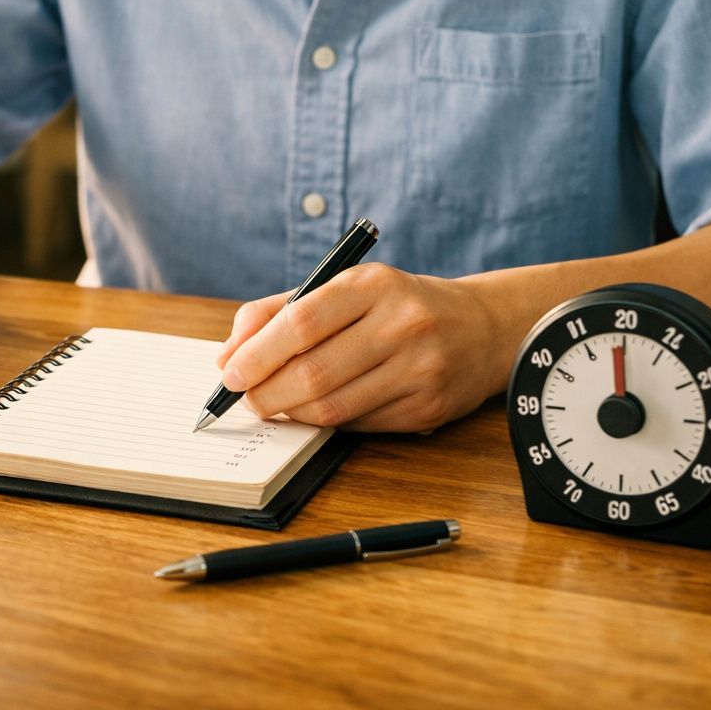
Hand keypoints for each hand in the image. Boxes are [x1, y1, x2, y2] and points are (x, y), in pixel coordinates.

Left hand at [214, 263, 507, 432]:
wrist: (482, 328)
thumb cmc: (395, 306)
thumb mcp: (344, 289)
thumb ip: (279, 312)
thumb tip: (228, 356)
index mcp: (374, 285)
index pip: (303, 321)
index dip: (258, 353)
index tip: (230, 374)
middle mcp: (402, 324)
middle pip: (314, 372)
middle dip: (267, 393)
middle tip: (245, 399)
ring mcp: (420, 369)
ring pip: (334, 407)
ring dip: (292, 413)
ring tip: (275, 405)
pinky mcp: (428, 407)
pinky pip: (359, 425)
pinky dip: (328, 422)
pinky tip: (318, 410)